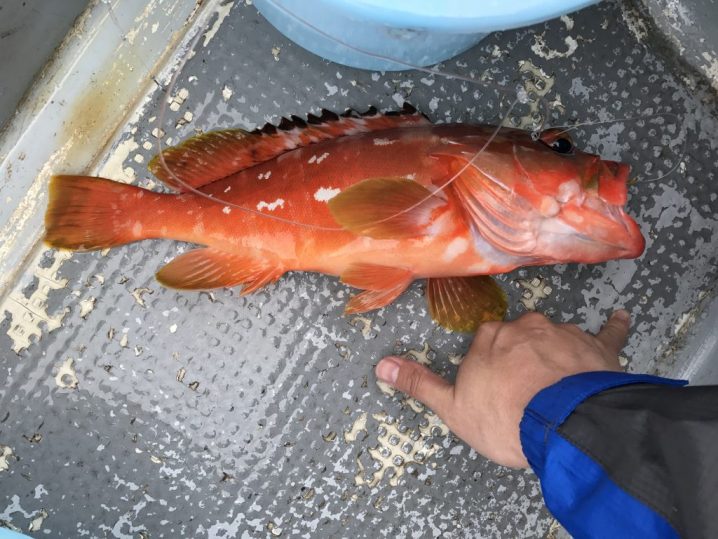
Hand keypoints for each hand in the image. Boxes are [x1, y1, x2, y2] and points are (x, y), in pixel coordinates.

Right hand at [375, 310, 629, 467]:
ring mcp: (562, 334)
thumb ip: (418, 383)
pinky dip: (613, 328)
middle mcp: (525, 328)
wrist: (561, 425)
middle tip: (525, 385)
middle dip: (522, 354)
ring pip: (556, 336)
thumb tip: (380, 364)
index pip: (486, 341)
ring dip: (557, 351)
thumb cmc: (504, 417)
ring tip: (560, 380)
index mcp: (490, 339)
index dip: (490, 363)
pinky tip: (620, 318)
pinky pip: (607, 334)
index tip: (494, 383)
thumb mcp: (452, 408)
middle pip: (521, 335)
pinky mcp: (597, 348)